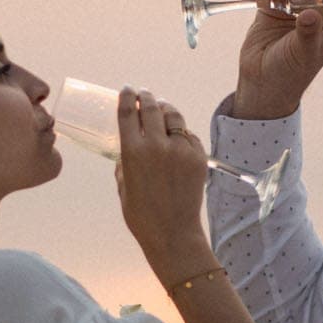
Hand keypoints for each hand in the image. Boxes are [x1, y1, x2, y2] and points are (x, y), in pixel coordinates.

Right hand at [113, 87, 210, 274]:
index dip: (127, 97)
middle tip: (145, 95)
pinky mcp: (198, 157)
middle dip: (146, 97)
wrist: (173, 233)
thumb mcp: (124, 185)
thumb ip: (125, 162)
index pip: (128, 112)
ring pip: (174, 117)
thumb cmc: (141, 214)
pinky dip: (181, 133)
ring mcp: (180, 150)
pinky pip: (189, 136)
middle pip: (151, 108)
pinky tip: (177, 136)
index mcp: (132, 152)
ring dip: (165, 109)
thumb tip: (129, 147)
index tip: (128, 90)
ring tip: (162, 108)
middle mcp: (156, 145)